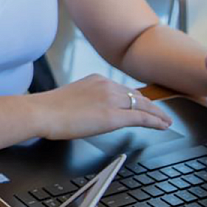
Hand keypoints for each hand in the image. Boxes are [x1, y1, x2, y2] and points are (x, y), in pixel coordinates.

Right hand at [33, 74, 172, 138]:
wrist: (41, 112)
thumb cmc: (48, 110)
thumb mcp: (71, 98)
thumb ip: (87, 100)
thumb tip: (92, 111)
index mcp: (97, 80)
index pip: (124, 90)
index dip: (138, 99)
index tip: (144, 104)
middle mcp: (107, 85)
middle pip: (137, 96)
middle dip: (151, 106)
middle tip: (161, 114)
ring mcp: (111, 99)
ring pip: (143, 106)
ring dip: (157, 114)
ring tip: (166, 122)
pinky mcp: (113, 116)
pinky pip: (141, 118)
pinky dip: (155, 121)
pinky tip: (162, 126)